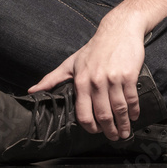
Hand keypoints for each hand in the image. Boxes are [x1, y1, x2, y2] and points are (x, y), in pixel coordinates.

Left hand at [27, 10, 146, 140]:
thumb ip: (52, 79)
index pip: (83, 113)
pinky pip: (132, 99)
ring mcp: (114, 79)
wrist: (118, 30)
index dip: (90, 127)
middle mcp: (96, 81)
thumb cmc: (94, 48)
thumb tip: (32, 91)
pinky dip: (134, 111)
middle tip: (112, 137)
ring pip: (119, 110)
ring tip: (124, 132)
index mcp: (81, 81)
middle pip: (103, 115)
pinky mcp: (129, 75)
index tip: (95, 132)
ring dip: (123, 125)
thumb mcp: (71, 62)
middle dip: (108, 131)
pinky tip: (134, 116)